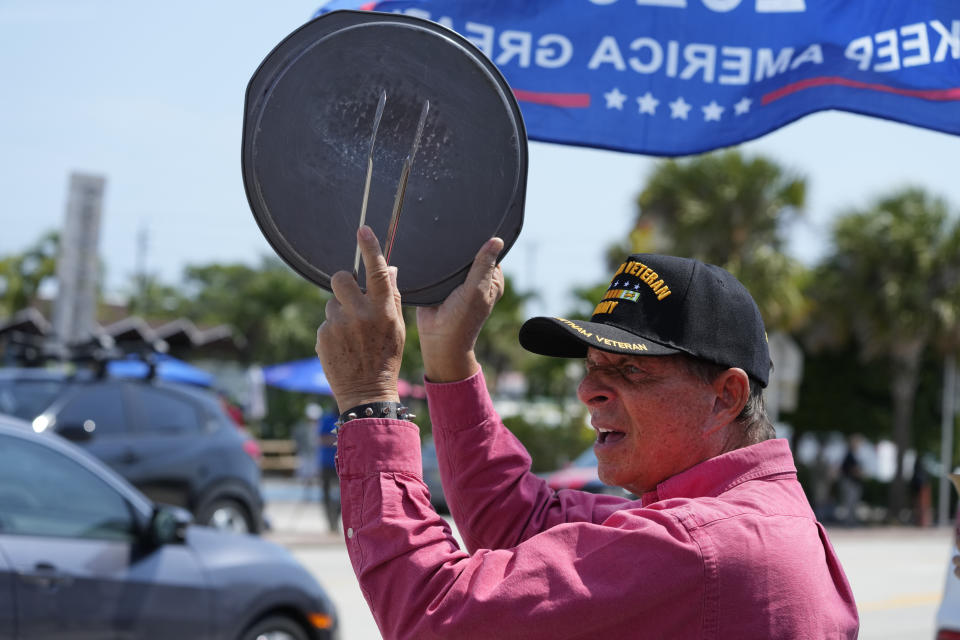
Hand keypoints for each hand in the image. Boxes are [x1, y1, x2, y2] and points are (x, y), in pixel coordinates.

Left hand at [315, 226, 404, 411]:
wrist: (367, 393)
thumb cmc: (386, 358)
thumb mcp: (397, 327)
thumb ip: (392, 296)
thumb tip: (389, 268)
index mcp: (383, 310)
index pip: (377, 271)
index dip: (370, 248)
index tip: (363, 229)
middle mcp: (360, 314)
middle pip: (341, 278)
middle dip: (344, 282)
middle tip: (350, 296)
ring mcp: (339, 325)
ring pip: (332, 302)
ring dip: (339, 312)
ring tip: (351, 335)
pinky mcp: (323, 336)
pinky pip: (326, 322)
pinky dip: (333, 331)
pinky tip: (343, 347)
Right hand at [416, 237, 504, 381]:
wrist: (437, 338)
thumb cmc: (461, 319)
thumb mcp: (476, 289)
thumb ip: (484, 265)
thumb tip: (497, 240)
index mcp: (491, 279)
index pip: (490, 252)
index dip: (484, 241)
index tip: (475, 230)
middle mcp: (476, 278)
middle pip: (471, 254)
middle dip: (464, 247)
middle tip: (454, 234)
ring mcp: (458, 281)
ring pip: (454, 259)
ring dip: (448, 253)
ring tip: (441, 242)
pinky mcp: (441, 283)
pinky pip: (439, 266)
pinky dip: (436, 260)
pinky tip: (431, 251)